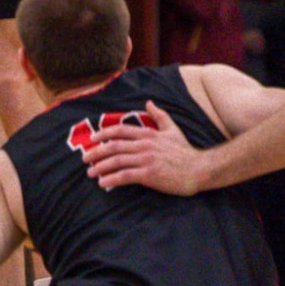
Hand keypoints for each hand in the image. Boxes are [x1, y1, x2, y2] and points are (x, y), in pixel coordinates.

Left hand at [82, 101, 204, 194]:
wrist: (199, 169)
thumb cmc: (185, 151)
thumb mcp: (172, 129)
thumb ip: (159, 115)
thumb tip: (149, 102)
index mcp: (148, 134)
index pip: (120, 130)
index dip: (103, 133)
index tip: (92, 139)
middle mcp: (144, 145)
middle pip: (113, 146)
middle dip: (96, 151)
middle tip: (85, 158)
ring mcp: (146, 160)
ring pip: (116, 161)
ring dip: (100, 166)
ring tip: (90, 173)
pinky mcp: (149, 175)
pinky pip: (125, 176)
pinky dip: (112, 179)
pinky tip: (103, 183)